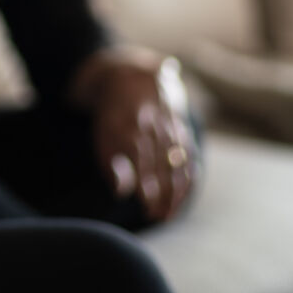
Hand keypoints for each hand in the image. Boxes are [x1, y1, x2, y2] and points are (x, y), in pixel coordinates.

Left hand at [75, 51, 196, 222]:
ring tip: (169, 214)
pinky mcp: (180, 123)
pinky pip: (189, 152)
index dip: (145, 181)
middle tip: (157, 216)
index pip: (140, 155)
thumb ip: (111, 165)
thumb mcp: (102, 136)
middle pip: (161, 160)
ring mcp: (169, 120)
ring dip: (176, 188)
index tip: (146, 206)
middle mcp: (151, 120)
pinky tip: (182, 197)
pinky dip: (188, 176)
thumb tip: (121, 192)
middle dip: (162, 191)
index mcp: (127, 122)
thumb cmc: (110, 117)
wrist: (127, 76)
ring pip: (178, 158)